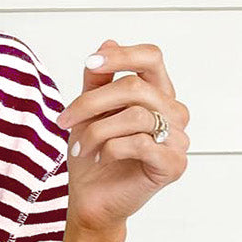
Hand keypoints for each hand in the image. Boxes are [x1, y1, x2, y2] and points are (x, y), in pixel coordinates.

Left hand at [55, 40, 189, 234]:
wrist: (91, 199)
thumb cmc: (93, 156)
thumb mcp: (89, 112)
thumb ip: (98, 81)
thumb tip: (107, 42)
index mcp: (158, 94)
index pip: (151, 57)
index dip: (121, 55)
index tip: (90, 64)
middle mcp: (174, 113)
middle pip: (134, 87)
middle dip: (91, 103)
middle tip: (64, 120)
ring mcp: (178, 140)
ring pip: (136, 115)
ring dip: (97, 131)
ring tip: (80, 147)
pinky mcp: (173, 165)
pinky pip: (140, 143)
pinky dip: (111, 148)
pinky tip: (100, 158)